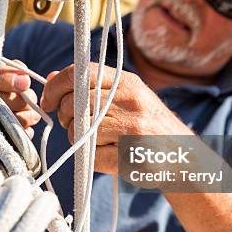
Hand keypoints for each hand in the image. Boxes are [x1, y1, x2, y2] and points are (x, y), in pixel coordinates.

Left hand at [40, 63, 191, 173]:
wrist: (183, 156)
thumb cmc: (148, 125)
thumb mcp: (126, 96)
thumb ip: (91, 86)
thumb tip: (51, 77)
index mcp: (128, 82)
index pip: (80, 73)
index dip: (56, 86)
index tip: (48, 101)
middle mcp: (130, 100)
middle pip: (74, 103)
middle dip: (65, 117)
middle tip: (74, 124)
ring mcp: (131, 127)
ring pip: (79, 130)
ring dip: (79, 139)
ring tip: (96, 141)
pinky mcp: (130, 154)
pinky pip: (91, 156)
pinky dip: (92, 159)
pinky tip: (107, 155)